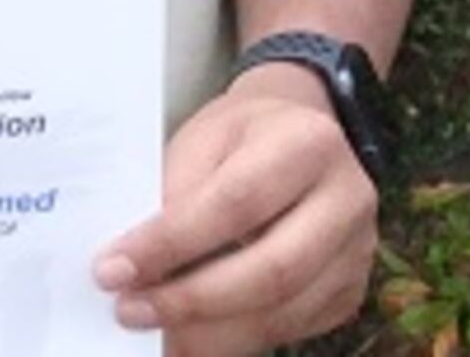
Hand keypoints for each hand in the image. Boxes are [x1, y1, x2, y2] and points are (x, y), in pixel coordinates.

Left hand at [92, 65, 375, 353]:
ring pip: (282, 311)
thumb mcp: (200, 142)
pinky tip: (193, 334)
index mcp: (310, 142)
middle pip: (273, 269)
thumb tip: (132, 269)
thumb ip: (171, 197)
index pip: (238, 203)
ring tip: (153, 331)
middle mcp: (348, 197)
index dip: (172, 244)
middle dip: (191, 301)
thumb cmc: (239, 139)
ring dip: (207, 334)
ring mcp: (358, 248)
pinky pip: (291, 329)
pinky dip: (234, 341)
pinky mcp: (350, 288)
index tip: (111, 270)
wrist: (297, 134)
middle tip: (128, 311)